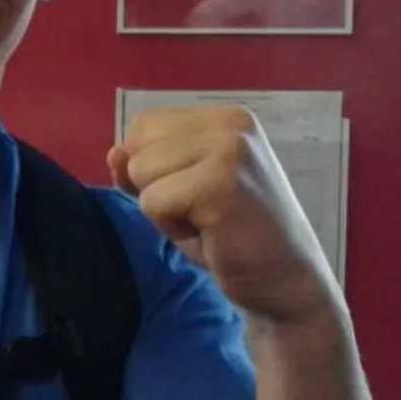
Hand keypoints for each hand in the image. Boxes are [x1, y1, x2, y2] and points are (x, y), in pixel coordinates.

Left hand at [109, 105, 339, 321]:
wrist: (286, 281)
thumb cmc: (233, 235)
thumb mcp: (182, 189)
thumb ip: (146, 165)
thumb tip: (114, 153)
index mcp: (226, 117)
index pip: (145, 125)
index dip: (150, 167)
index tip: (192, 192)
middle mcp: (231, 125)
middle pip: (138, 147)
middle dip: (156, 188)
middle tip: (202, 212)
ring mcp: (228, 151)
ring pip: (140, 172)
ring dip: (163, 210)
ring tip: (207, 222)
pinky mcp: (219, 185)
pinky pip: (152, 202)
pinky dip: (171, 228)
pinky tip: (210, 234)